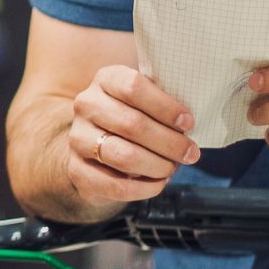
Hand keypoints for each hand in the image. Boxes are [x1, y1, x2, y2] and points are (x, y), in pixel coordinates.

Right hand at [66, 65, 199, 206]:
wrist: (95, 145)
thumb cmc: (131, 117)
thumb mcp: (144, 100)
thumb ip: (162, 103)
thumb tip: (189, 123)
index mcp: (106, 79)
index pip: (133, 87)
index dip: (165, 107)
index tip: (188, 123)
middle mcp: (86, 105)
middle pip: (132, 124)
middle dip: (169, 142)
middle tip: (191, 153)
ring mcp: (77, 138)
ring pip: (123, 155)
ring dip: (157, 165)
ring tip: (172, 168)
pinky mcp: (77, 170)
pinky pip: (115, 185)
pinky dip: (144, 188)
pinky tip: (158, 183)